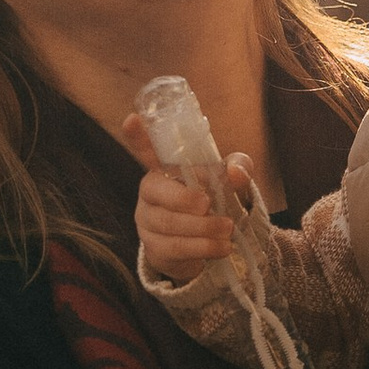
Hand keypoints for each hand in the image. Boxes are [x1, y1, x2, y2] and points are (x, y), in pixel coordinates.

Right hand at [124, 118, 249, 282]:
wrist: (206, 244)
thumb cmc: (213, 201)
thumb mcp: (229, 183)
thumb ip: (237, 169)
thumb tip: (236, 172)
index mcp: (164, 170)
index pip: (146, 151)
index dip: (139, 137)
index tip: (132, 119)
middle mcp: (149, 193)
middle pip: (157, 192)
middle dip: (183, 198)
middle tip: (208, 204)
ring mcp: (148, 222)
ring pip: (168, 224)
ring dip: (201, 228)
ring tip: (227, 229)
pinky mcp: (154, 249)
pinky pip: (174, 249)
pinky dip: (202, 248)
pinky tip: (222, 248)